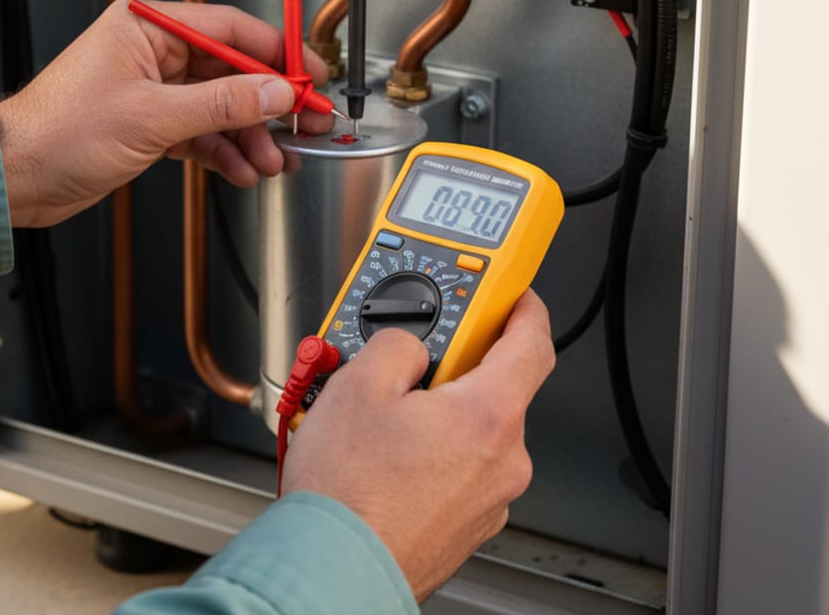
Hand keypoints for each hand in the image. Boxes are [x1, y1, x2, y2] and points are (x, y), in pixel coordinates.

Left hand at [0, 0, 332, 226]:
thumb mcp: (153, 117)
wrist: (16, 177)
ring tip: (274, 160)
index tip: (310, 76)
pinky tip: (243, 169)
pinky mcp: (149, 123)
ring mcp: (152, 88)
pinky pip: (201, 131)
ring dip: (249, 135)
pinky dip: (223, 151)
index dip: (277, 53)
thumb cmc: (57, 133)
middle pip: (231, 69)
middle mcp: (152, 51)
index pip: (230, 28)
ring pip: (219, 106)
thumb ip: (222, 105)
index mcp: (148, 25)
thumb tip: (275, 92)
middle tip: (306, 124)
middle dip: (268, 103)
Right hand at [282, 290, 554, 600]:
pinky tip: (380, 460)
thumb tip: (407, 346)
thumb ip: (397, 343)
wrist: (332, 570)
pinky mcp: (464, 527)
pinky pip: (455, 471)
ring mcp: (487, 500)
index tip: (513, 296)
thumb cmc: (348, 493)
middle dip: (450, 369)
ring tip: (373, 422)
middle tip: (404, 363)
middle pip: (493, 389)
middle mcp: (503, 461)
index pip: (533, 343)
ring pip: (469, 433)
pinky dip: (427, 455)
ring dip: (433, 415)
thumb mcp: (358, 382)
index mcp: (489, 416)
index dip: (524, 308)